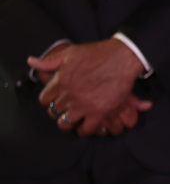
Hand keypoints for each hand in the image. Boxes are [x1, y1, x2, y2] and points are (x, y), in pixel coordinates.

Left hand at [28, 38, 149, 136]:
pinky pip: (86, 129)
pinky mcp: (99, 112)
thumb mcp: (71, 52)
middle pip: (54, 111)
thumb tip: (32, 62)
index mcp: (61, 81)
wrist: (123, 58)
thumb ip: (50, 60)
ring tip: (73, 120)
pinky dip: (84, 130)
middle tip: (66, 109)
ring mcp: (84, 105)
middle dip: (58, 110)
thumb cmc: (99, 53)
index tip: (56, 99)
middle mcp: (70, 95)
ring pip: (66, 123)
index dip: (49, 99)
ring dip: (68, 123)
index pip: (45, 98)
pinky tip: (86, 127)